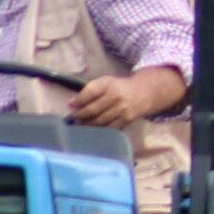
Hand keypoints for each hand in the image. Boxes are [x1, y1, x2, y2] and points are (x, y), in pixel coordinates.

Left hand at [66, 66, 187, 129]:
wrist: (143, 93)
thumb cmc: (118, 88)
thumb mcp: (106, 83)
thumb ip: (90, 91)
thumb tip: (72, 104)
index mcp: (108, 84)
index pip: (91, 91)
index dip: (79, 99)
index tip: (71, 105)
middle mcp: (115, 96)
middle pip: (93, 109)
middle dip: (81, 115)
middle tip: (74, 119)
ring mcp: (122, 109)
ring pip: (100, 121)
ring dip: (87, 124)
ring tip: (81, 125)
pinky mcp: (126, 120)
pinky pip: (109, 128)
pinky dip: (99, 130)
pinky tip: (93, 130)